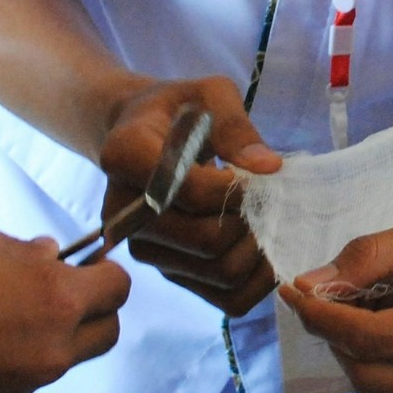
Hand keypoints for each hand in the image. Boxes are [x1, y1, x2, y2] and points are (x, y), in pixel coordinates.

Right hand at [0, 218, 129, 392]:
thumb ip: (25, 252)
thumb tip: (49, 257)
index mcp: (56, 299)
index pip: (118, 288)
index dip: (106, 270)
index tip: (88, 262)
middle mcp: (51, 348)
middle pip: (108, 333)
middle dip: (95, 310)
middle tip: (64, 289)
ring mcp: (23, 382)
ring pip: (66, 359)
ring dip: (56, 336)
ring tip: (13, 310)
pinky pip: (24, 377)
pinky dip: (18, 357)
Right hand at [97, 76, 282, 316]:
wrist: (141, 133)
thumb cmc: (179, 110)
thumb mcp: (208, 94)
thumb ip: (236, 127)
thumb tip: (269, 169)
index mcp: (125, 155)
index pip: (191, 191)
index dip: (237, 187)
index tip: (257, 172)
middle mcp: (124, 213)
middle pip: (206, 241)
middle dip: (251, 221)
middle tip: (269, 198)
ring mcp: (143, 248)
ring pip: (217, 274)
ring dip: (258, 250)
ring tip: (268, 218)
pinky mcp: (166, 270)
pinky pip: (223, 298)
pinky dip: (256, 281)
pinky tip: (265, 248)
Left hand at [280, 208, 392, 392]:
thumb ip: (376, 254)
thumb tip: (316, 281)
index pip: (373, 336)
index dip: (323, 315)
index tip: (293, 290)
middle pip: (370, 374)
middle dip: (333, 335)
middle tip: (319, 292)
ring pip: (383, 389)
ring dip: (354, 348)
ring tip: (360, 299)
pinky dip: (380, 359)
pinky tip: (386, 318)